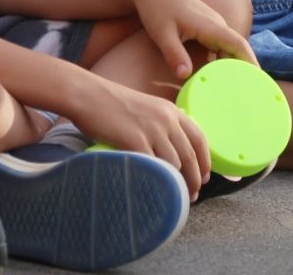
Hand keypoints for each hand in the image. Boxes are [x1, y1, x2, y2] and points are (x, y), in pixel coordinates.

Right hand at [71, 78, 212, 197]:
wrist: (86, 94)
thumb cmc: (110, 102)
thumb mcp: (144, 106)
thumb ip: (160, 123)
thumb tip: (172, 149)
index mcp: (170, 110)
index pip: (200, 138)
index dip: (205, 161)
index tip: (206, 176)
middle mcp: (166, 119)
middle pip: (190, 156)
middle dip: (195, 179)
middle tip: (193, 195)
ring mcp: (152, 130)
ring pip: (175, 165)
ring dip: (178, 184)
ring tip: (174, 197)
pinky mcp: (136, 141)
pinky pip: (154, 167)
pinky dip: (157, 181)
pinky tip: (156, 190)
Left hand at [127, 0, 256, 79]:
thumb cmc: (155, 8)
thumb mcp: (162, 33)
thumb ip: (174, 54)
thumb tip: (185, 76)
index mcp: (210, 25)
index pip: (238, 44)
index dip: (251, 62)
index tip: (259, 81)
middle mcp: (216, 23)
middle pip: (237, 48)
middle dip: (244, 69)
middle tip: (248, 93)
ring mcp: (212, 23)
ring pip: (228, 47)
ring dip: (232, 65)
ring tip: (235, 89)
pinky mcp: (205, 25)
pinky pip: (219, 44)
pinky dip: (221, 59)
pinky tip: (215, 75)